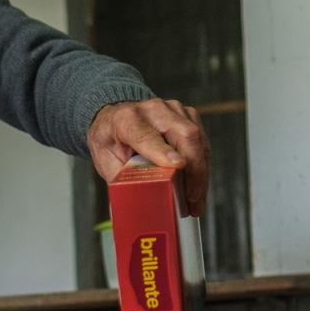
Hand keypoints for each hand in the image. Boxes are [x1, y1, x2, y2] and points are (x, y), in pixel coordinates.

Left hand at [87, 98, 209, 215]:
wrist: (116, 119)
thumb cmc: (112, 141)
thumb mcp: (106, 161)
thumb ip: (124, 177)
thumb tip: (143, 199)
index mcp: (126, 120)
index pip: (147, 135)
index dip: (163, 151)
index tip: (178, 166)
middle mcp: (153, 110)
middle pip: (184, 134)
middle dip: (194, 169)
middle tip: (193, 198)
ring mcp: (173, 110)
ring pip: (197, 139)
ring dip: (201, 172)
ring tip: (196, 200)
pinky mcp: (188, 116)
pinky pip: (202, 142)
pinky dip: (203, 166)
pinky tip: (198, 186)